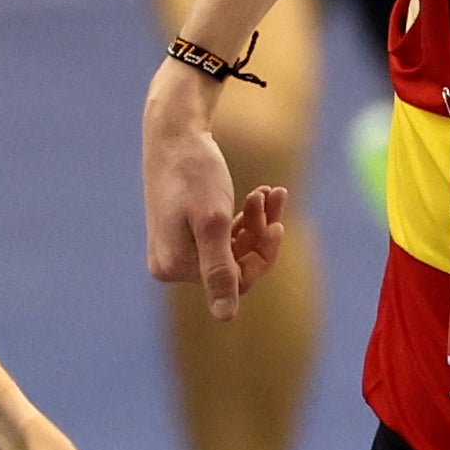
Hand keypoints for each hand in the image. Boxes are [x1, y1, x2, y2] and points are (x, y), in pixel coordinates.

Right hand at [139, 65, 295, 314]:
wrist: (173, 131)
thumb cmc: (193, 172)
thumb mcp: (213, 222)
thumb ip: (220, 271)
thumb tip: (226, 319)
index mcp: (175, 267)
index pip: (235, 282)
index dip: (262, 256)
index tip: (277, 224)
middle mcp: (172, 264)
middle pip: (234, 265)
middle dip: (259, 233)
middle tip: (272, 196)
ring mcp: (177, 247)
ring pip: (232, 247)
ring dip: (256, 221)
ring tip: (269, 192)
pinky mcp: (183, 230)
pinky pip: (222, 234)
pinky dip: (243, 216)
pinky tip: (260, 193)